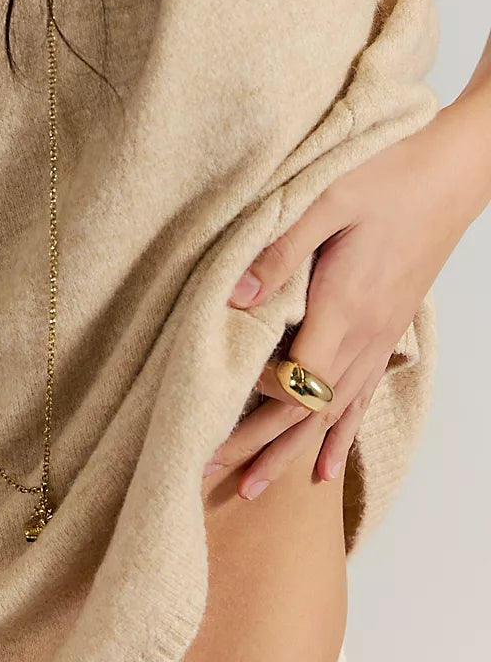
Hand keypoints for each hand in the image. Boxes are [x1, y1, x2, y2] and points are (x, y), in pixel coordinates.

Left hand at [204, 110, 485, 500]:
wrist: (451, 173)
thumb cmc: (387, 174)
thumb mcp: (326, 198)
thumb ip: (280, 248)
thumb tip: (233, 296)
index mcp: (344, 307)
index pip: (295, 380)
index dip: (254, 394)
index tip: (213, 390)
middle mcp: (364, 336)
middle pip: (308, 412)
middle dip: (258, 446)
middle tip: (210, 476)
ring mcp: (380, 338)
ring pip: (332, 414)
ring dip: (290, 451)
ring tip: (254, 488)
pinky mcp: (388, 330)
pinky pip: (361, 399)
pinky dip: (338, 437)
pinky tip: (324, 469)